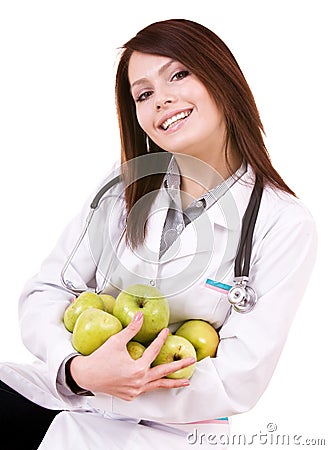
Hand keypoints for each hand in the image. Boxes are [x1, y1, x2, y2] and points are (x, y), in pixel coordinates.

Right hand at [70, 312, 195, 400]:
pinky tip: (158, 382)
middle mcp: (139, 382)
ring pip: (158, 386)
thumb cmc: (99, 359)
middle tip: (191, 361)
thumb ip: (131, 329)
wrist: (86, 376)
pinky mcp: (130, 395)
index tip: (167, 332)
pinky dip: (154, 386)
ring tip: (185, 382)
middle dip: (179, 366)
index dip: (161, 340)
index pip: (154, 351)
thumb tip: (140, 317)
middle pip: (164, 373)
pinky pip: (146, 390)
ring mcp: (135, 390)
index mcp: (137, 369)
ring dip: (172, 383)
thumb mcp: (116, 342)